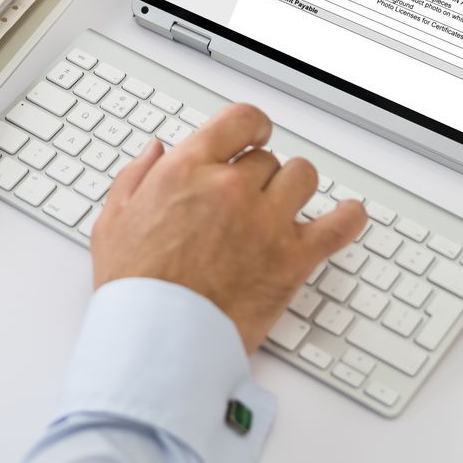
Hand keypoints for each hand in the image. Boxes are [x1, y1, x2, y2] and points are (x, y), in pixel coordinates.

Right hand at [90, 103, 366, 350]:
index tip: (254, 136)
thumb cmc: (135, 288)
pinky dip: (348, 218)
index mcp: (187, 171)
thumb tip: (155, 152)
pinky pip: (338, 226)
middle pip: (268, 158)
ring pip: (302, 178)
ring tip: (285, 205)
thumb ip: (136, 177)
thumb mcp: (113, 221)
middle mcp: (231, 189)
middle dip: (260, 175)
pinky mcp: (291, 260)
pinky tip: (348, 215)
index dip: (251, 126)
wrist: (158, 341)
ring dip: (294, 189)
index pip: (239, 121)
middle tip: (250, 196)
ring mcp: (266, 223)